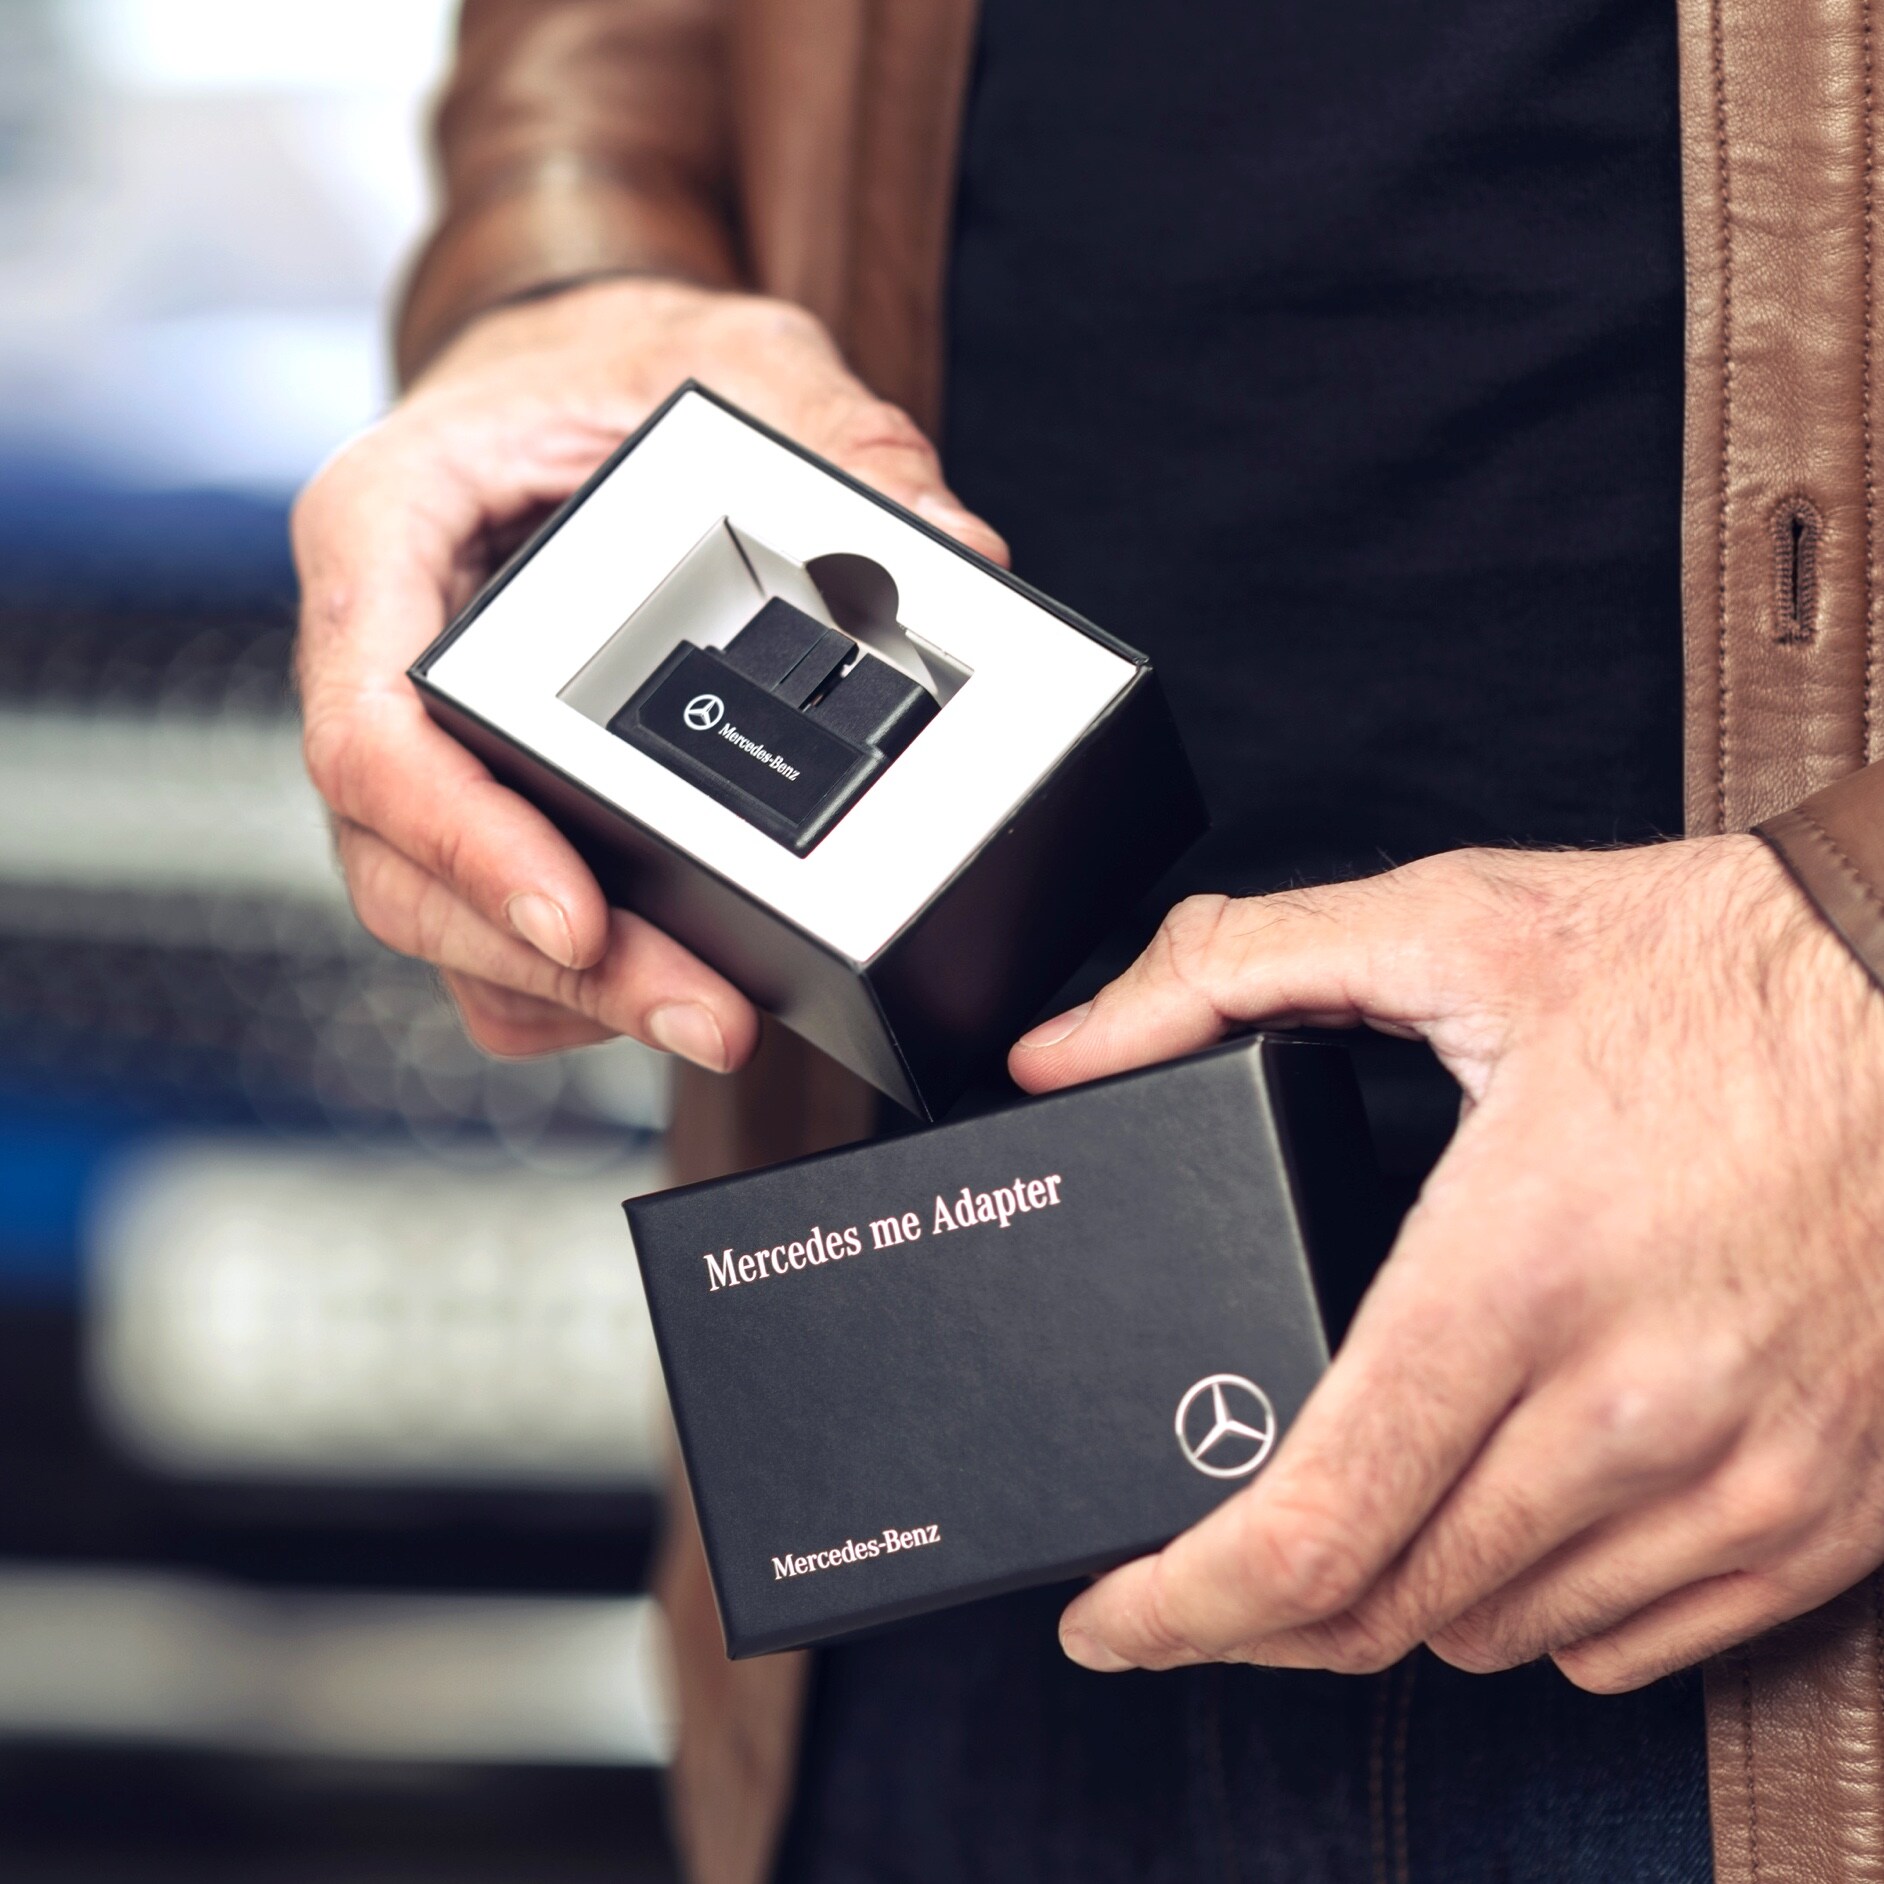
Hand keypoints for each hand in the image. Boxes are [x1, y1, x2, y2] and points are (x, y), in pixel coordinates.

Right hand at [294, 278, 1005, 1062]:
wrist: (566, 385)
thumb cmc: (607, 365)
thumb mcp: (728, 357)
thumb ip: (831, 440)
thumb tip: (952, 548)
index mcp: (385, 536)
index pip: (375, 724)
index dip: (467, 841)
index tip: (578, 918)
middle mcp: (376, 658)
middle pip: (407, 862)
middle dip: (555, 961)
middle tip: (710, 1015)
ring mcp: (421, 749)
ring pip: (442, 919)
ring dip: (574, 996)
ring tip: (716, 1021)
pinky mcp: (476, 802)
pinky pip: (486, 931)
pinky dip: (569, 988)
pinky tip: (669, 994)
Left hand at [1010, 836, 1883, 1691]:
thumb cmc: (1718, 964)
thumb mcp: (1452, 924)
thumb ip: (1225, 972)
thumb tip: (1062, 1053)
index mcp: (1517, 1273)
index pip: (1314, 1525)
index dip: (1178, 1605)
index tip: (1107, 1619)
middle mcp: (1636, 1409)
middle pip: (1389, 1609)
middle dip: (1255, 1612)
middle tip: (1196, 1566)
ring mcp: (1747, 1480)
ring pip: (1500, 1636)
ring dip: (1393, 1604)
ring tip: (1344, 1525)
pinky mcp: (1826, 1511)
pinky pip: (1637, 1646)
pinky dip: (1533, 1613)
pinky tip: (1499, 1527)